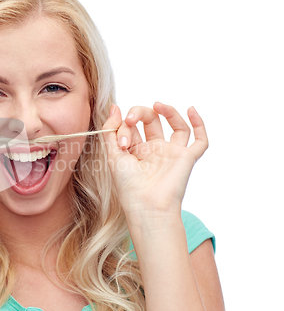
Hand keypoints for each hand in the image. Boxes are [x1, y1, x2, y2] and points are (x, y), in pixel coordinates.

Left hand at [102, 102, 208, 222]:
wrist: (146, 206)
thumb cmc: (128, 186)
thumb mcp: (113, 155)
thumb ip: (110, 131)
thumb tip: (115, 107)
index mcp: (135, 150)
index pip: (131, 126)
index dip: (123, 126)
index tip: (119, 139)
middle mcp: (154, 150)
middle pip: (152, 120)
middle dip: (140, 113)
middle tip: (130, 119)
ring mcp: (172, 153)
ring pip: (177, 126)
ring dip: (168, 111)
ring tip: (157, 105)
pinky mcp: (187, 159)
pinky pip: (200, 140)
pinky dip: (199, 124)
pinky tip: (191, 109)